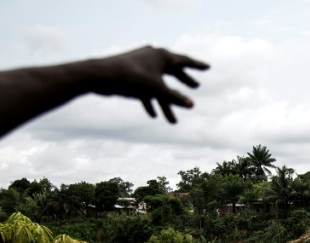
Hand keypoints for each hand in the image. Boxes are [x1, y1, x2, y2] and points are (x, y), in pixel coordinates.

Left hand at [92, 46, 208, 122]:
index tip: (208, 67)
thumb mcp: (156, 89)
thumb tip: (191, 104)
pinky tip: (152, 115)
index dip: (197, 66)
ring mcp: (141, 65)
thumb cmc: (130, 79)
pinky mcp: (131, 74)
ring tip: (172, 120)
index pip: (184, 61)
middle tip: (196, 86)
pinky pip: (145, 88)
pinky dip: (150, 100)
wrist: (101, 76)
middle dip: (184, 80)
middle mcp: (152, 57)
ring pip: (159, 84)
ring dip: (165, 102)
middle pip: (173, 70)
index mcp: (161, 56)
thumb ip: (174, 98)